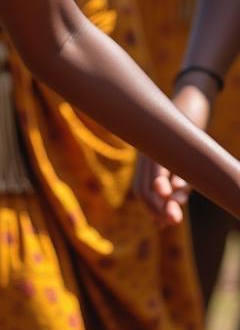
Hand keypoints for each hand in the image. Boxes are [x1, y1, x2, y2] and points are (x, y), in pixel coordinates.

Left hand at [133, 84, 211, 225]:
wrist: (188, 103)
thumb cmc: (183, 137)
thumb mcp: (179, 162)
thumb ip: (174, 183)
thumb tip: (169, 210)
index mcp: (147, 160)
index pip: (140, 189)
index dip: (149, 208)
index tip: (161, 225)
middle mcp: (147, 153)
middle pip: (144, 186)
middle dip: (156, 207)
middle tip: (170, 223)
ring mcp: (157, 144)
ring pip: (155, 174)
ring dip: (164, 196)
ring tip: (174, 214)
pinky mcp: (171, 135)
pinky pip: (170, 158)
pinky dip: (176, 175)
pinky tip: (180, 188)